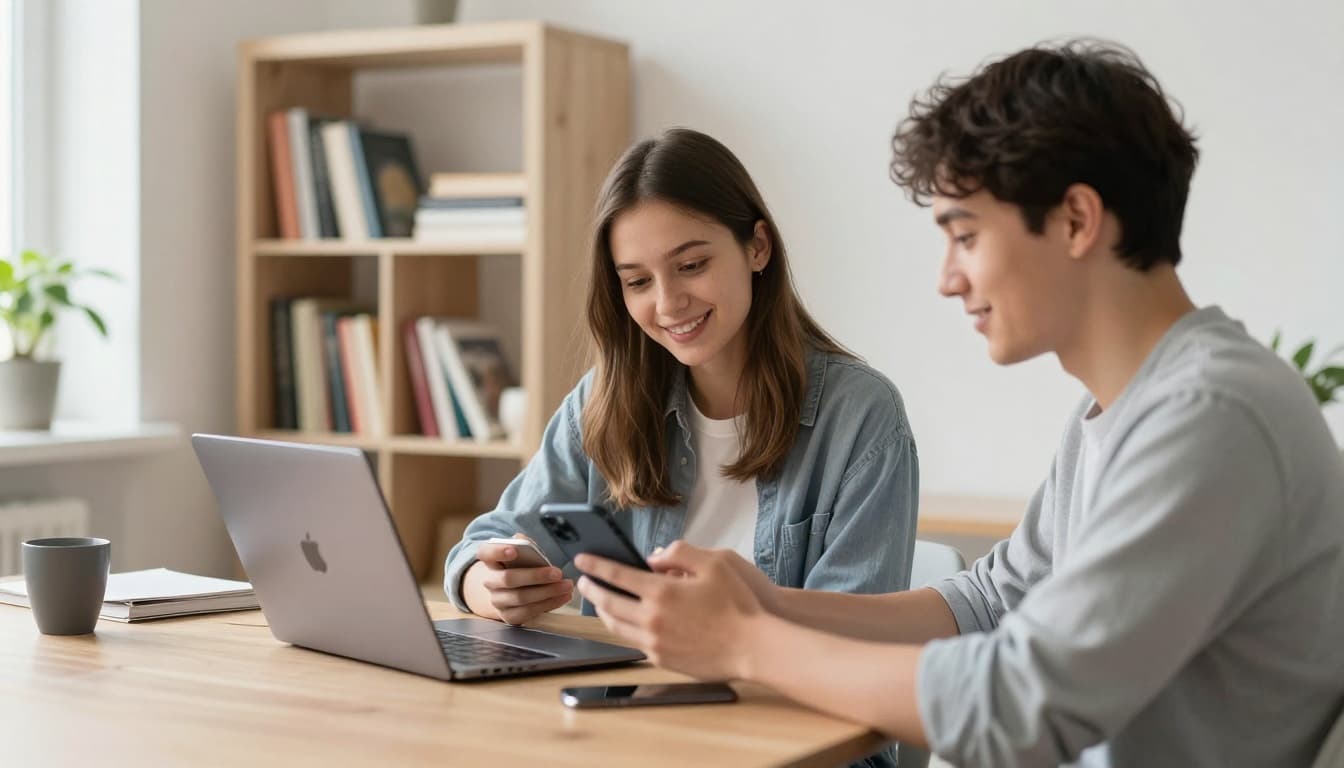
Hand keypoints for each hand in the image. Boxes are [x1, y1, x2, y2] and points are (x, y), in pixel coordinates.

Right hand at [463, 534, 572, 625]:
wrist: (511, 591)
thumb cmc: (521, 566)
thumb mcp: (522, 554)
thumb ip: (524, 547)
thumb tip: (525, 542)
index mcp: (491, 561)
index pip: (486, 553)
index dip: (497, 551)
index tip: (514, 550)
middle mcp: (490, 582)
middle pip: (508, 579)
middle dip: (535, 576)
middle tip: (558, 573)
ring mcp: (498, 601)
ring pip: (521, 597)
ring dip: (547, 592)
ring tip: (567, 585)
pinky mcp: (509, 616)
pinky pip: (529, 612)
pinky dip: (549, 604)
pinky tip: (563, 597)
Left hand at [575, 541, 764, 679]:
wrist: (754, 647)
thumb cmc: (739, 604)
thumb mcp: (715, 562)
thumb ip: (681, 553)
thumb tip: (655, 557)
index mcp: (662, 591)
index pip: (616, 575)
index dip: (596, 565)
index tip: (581, 559)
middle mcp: (652, 619)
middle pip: (608, 603)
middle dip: (592, 590)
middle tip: (584, 582)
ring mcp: (655, 643)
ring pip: (616, 627)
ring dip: (603, 612)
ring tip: (601, 602)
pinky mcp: (663, 660)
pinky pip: (634, 643)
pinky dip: (623, 630)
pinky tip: (626, 623)